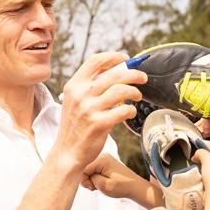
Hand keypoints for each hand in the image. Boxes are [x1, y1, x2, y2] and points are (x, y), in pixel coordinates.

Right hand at [57, 52, 146, 171]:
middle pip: (114, 74)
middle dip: (133, 73)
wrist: (67, 152)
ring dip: (134, 92)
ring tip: (137, 96)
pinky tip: (130, 112)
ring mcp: (89, 109)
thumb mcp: (75, 101)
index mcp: (74, 86)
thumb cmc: (75, 126)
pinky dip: (131, 110)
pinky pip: (124, 110)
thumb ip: (90, 87)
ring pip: (121, 90)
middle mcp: (80, 95)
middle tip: (143, 77)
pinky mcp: (99, 124)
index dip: (113, 57)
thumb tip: (116, 72)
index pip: (95, 61)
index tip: (126, 59)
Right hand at [82, 153, 139, 198]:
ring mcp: (103, 159)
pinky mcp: (105, 163)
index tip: (93, 187)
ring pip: (88, 170)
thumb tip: (83, 175)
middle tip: (97, 187)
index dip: (84, 180)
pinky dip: (95, 178)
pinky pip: (94, 171)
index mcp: (101, 159)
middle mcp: (101, 156)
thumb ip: (89, 179)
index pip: (82, 169)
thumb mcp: (103, 185)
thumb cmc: (122, 187)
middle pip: (84, 169)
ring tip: (101, 185)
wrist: (136, 187)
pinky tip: (102, 183)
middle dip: (88, 180)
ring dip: (92, 180)